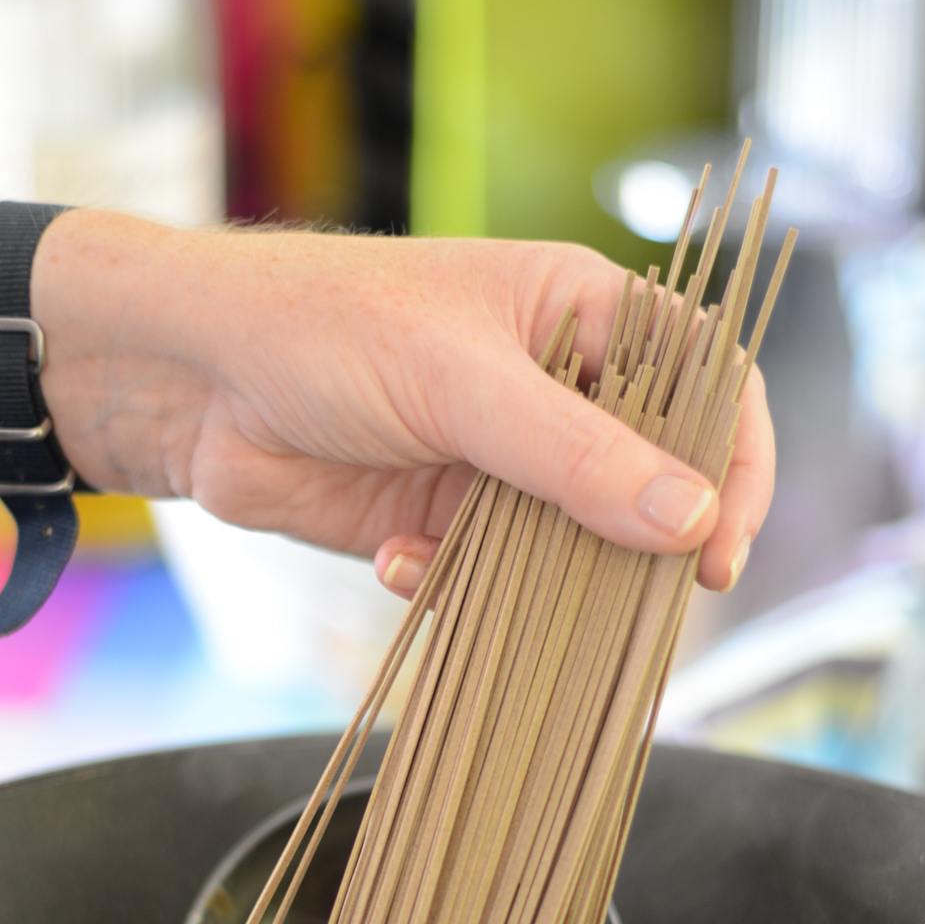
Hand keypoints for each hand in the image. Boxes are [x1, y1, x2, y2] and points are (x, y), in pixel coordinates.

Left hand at [37, 217, 772, 597]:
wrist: (190, 379)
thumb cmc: (321, 328)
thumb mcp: (461, 382)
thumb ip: (575, 456)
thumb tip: (690, 521)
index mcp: (583, 317)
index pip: (707, 385)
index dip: (734, 467)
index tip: (723, 552)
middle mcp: (555, 390)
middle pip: (648, 481)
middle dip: (634, 548)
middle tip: (625, 607)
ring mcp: (498, 462)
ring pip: (569, 545)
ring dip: (538, 581)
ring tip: (499, 589)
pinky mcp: (439, 522)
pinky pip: (488, 580)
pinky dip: (451, 589)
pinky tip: (396, 565)